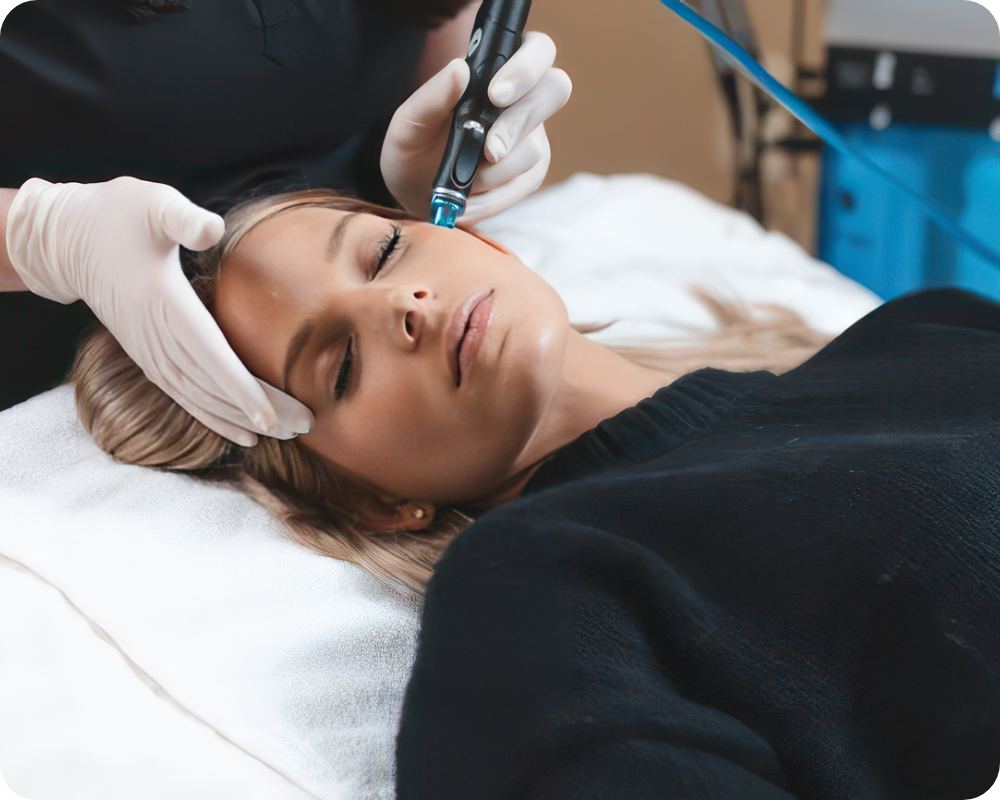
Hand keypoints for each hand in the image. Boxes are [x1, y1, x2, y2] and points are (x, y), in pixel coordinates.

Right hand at [5, 176, 312, 445]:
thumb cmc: (117, 214)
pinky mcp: (150, 357)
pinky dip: (215, 418)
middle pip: (215, 386)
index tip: (272, 416)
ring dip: (243, 419)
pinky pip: (185, 396)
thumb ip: (182, 218)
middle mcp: (157, 337)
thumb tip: (212, 230)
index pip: (209, 354)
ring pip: (202, 398)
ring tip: (288, 435)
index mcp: (164, 303)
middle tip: (305, 427)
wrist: (66, 239)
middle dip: (260, 410)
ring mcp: (151, 352)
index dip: (241, 388)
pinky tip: (244, 435)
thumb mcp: (151, 203)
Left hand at [381, 31, 571, 222]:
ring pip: (533, 149)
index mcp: (498, 71)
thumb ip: (432, 96)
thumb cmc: (414, 148)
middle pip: (555, 91)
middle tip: (488, 151)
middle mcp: (524, 99)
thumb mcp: (410, 123)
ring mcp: (532, 137)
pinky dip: (492, 198)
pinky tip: (469, 199)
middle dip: (518, 125)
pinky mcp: (531, 173)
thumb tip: (459, 69)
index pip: (537, 50)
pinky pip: (524, 185)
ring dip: (493, 171)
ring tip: (460, 180)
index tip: (495, 95)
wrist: (416, 193)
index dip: (526, 69)